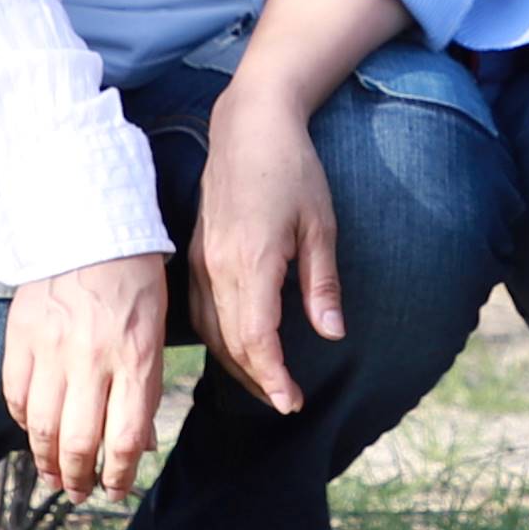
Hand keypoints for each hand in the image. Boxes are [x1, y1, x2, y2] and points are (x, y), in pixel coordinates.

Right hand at [2, 258, 174, 500]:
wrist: (90, 226)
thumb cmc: (134, 282)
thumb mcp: (156, 334)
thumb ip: (146, 391)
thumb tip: (136, 445)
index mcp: (136, 359)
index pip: (123, 439)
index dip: (116, 476)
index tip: (113, 489)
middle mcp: (92, 359)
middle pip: (78, 442)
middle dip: (79, 478)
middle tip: (79, 492)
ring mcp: (51, 348)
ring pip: (42, 427)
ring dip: (45, 461)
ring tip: (53, 476)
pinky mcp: (21, 336)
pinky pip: (16, 395)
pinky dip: (23, 421)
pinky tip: (33, 432)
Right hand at [192, 76, 343, 416]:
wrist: (248, 127)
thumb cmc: (292, 170)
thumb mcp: (320, 225)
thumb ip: (322, 283)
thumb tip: (332, 334)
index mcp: (251, 261)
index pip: (255, 339)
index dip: (273, 377)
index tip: (292, 402)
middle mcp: (218, 267)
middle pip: (231, 344)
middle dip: (259, 380)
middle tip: (288, 402)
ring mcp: (201, 262)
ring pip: (211, 333)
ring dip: (238, 365)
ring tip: (268, 385)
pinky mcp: (196, 255)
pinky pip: (202, 312)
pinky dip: (220, 339)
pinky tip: (239, 349)